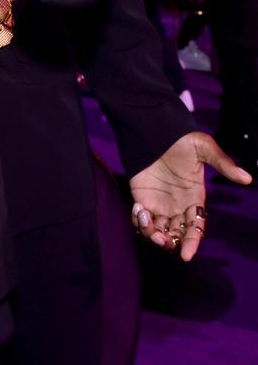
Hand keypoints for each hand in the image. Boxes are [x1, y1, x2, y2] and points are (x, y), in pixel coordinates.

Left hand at [130, 132, 251, 261]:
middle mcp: (178, 208)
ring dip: (153, 236)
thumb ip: (222, 163)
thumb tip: (247, 177)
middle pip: (176, 235)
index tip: (186, 254)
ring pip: (158, 232)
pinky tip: (140, 210)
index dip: (192, 242)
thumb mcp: (204, 149)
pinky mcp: (142, 199)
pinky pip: (140, 220)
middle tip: (162, 239)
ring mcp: (159, 205)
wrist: (155, 131)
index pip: (196, 229)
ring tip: (150, 228)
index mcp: (195, 201)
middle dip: (170, 243)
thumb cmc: (182, 141)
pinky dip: (139, 222)